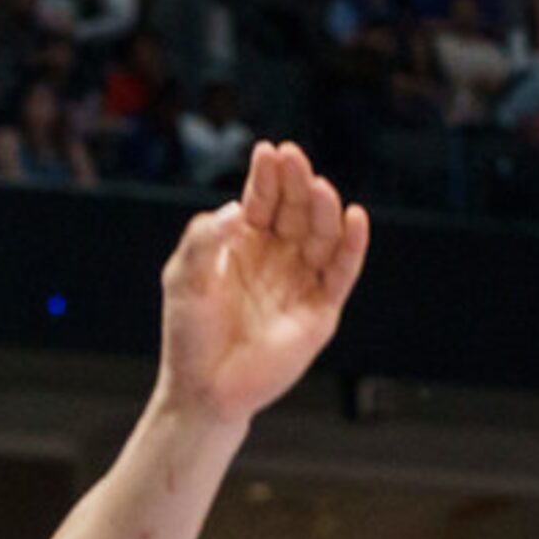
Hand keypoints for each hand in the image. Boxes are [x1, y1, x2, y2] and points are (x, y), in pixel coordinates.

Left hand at [156, 142, 368, 422]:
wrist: (204, 387)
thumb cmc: (190, 334)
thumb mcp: (184, 278)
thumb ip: (203, 241)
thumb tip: (236, 209)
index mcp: (244, 246)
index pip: (261, 202)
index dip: (267, 177)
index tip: (268, 151)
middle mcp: (277, 258)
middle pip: (294, 211)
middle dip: (295, 183)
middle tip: (293, 158)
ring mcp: (301, 282)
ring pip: (321, 236)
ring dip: (323, 208)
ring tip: (318, 186)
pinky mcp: (320, 310)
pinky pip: (342, 272)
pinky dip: (352, 245)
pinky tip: (354, 217)